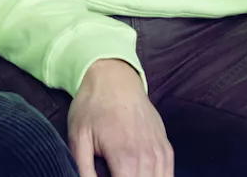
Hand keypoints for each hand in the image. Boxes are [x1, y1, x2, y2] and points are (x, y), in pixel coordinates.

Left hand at [67, 58, 172, 176]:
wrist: (114, 78)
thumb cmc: (93, 106)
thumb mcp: (78, 137)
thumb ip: (84, 170)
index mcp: (125, 158)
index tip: (104, 175)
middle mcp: (148, 158)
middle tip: (110, 170)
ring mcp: (160, 153)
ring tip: (121, 170)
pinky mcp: (166, 149)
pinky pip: (168, 175)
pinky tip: (139, 173)